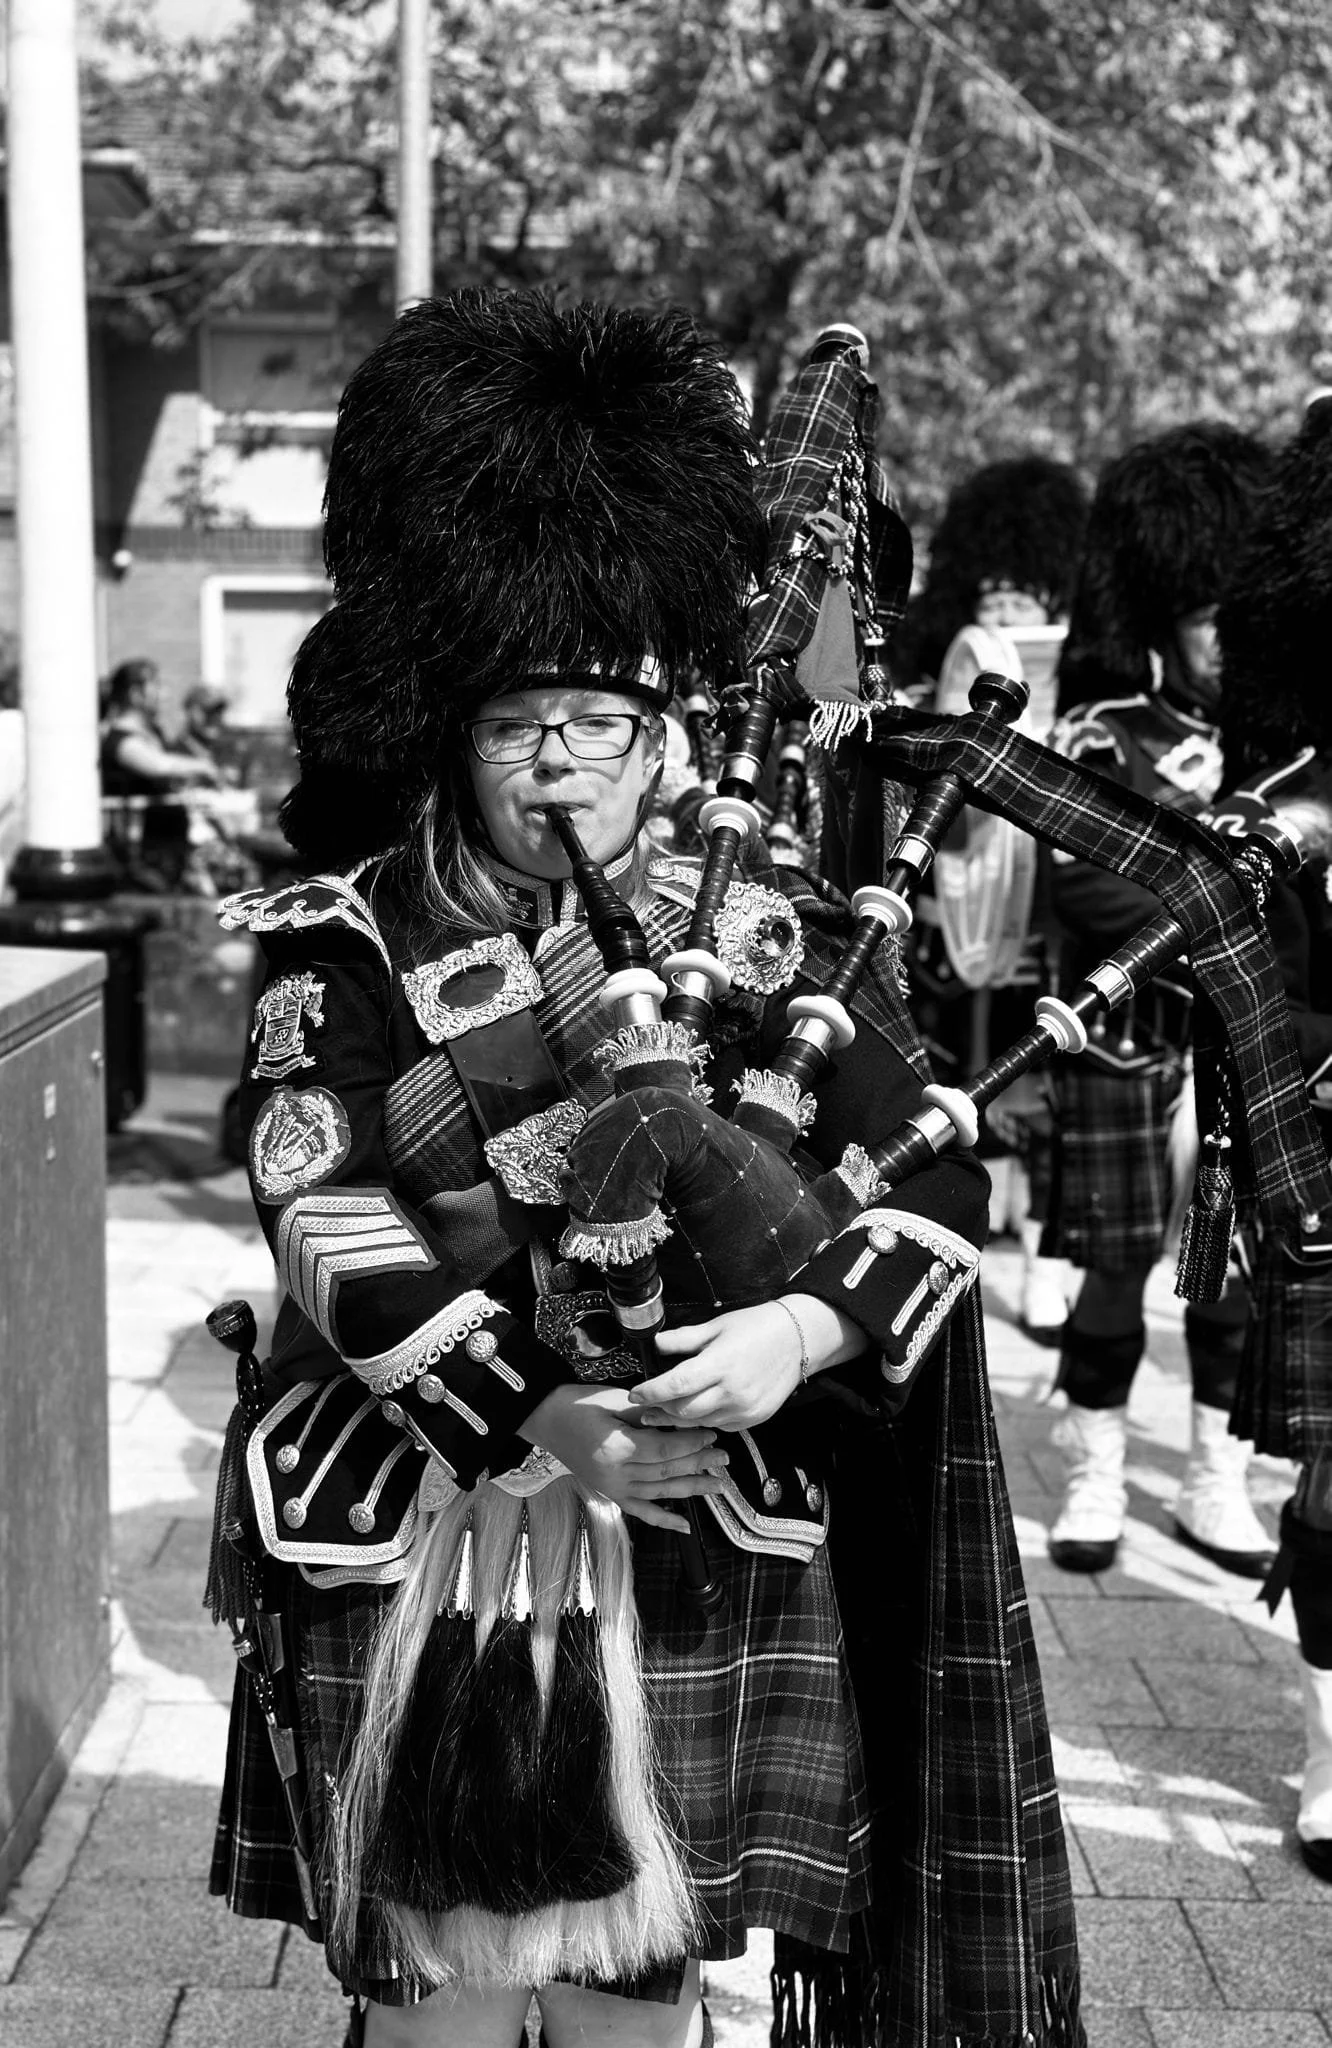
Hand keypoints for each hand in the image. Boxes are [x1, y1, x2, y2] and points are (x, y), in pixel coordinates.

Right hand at [519, 1382, 728, 1534]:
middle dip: (699, 1464)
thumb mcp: (613, 1401)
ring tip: (718, 1486)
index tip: (711, 1434)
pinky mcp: (610, 1493)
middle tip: (724, 1459)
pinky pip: (640, 1511)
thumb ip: (647, 1414)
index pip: (665, 1450)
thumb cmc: (576, 1405)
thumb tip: (681, 1417)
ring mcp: (612, 1488)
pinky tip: (684, 1526)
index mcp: (617, 1449)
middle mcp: (616, 1475)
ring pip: (660, 1493)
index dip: (691, 1443)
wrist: (544, 1419)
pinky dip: (663, 1520)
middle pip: (667, 1472)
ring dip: (691, 1490)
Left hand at [629, 1302, 804, 1433]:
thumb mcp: (717, 1326)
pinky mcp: (754, 1419)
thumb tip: (656, 1345)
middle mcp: (733, 1392)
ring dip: (678, 1419)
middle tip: (644, 1405)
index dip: (651, 1392)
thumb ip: (684, 1339)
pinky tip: (695, 1411)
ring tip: (662, 1412)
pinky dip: (703, 1420)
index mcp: (721, 1364)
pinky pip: (719, 1426)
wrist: (799, 1340)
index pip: (675, 1385)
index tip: (635, 1393)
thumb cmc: (757, 1327)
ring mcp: (745, 1409)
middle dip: (659, 1409)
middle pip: (683, 1411)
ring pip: (699, 1423)